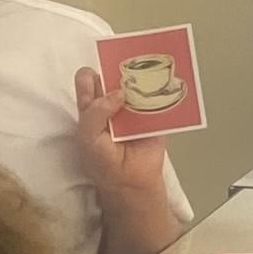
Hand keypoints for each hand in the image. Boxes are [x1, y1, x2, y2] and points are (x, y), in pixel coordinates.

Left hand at [74, 63, 176, 205]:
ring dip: (142, 78)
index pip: (88, 79)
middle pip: (114, 77)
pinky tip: (165, 85)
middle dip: (118, 70)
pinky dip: (162, 94)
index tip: (102, 78)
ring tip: (148, 70)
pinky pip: (159, 103)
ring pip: (137, 85)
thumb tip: (120, 92)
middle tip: (126, 71)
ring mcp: (134, 109)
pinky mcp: (154, 118)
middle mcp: (112, 103)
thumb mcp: (87, 136)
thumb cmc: (102, 161)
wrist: (130, 183)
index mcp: (92, 106)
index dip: (93, 74)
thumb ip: (95, 111)